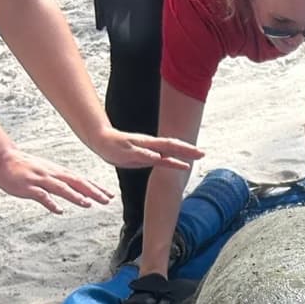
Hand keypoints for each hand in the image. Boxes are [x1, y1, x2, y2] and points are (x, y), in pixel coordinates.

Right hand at [0, 145, 110, 213]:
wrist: (2, 158)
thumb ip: (60, 183)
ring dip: (75, 196)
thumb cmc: (24, 167)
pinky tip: (59, 210)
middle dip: (92, 191)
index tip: (109, 194)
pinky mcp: (28, 187)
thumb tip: (73, 196)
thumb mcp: (46, 173)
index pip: (80, 180)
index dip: (95, 187)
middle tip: (107, 200)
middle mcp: (52, 174)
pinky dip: (50, 203)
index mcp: (57, 172)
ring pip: (61, 188)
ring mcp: (40, 179)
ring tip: (87, 203)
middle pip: (76, 182)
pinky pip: (41, 195)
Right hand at [88, 125, 203, 173]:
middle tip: (203, 153)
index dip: (187, 150)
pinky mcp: (128, 151)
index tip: (202, 153)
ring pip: (158, 149)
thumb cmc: (124, 150)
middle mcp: (148, 144)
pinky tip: (158, 157)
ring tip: (185, 159)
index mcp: (153, 146)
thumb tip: (172, 162)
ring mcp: (138, 147)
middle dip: (187, 150)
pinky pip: (140, 154)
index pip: (173, 146)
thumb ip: (158, 158)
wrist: (102, 141)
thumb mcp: (144, 155)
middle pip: (171, 146)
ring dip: (172, 153)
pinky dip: (149, 155)